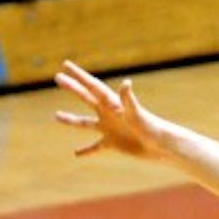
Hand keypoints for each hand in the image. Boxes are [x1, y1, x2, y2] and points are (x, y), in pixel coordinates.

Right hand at [53, 61, 170, 159]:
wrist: (162, 146)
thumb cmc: (151, 128)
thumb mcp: (136, 113)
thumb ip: (128, 99)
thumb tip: (126, 82)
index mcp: (113, 104)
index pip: (91, 86)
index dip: (78, 75)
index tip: (65, 64)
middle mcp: (109, 114)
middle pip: (86, 98)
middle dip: (72, 87)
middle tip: (57, 77)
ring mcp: (110, 129)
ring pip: (85, 123)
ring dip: (71, 120)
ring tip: (56, 116)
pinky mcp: (113, 143)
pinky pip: (95, 147)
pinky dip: (86, 150)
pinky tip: (76, 154)